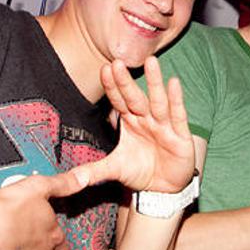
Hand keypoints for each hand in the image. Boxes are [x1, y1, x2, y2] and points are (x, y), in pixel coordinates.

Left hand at [70, 57, 194, 192]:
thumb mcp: (115, 170)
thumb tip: (70, 179)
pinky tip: (174, 83)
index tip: (104, 69)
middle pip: (135, 98)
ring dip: (154, 82)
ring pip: (158, 101)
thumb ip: (94, 171)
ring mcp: (164, 125)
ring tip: (151, 62)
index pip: (119, 101)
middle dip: (126, 81)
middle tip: (117, 62)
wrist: (163, 188)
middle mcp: (146, 119)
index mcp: (130, 122)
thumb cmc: (140, 171)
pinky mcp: (180, 136)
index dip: (112, 87)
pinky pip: (177, 115)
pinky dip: (176, 100)